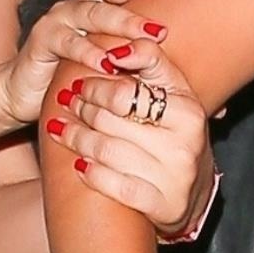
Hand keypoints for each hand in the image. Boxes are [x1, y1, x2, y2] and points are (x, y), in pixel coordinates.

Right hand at [0, 0, 189, 127]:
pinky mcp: (42, 40)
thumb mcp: (119, 60)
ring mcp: (61, 17)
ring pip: (97, 13)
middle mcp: (84, 0)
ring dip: (125, 23)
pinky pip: (68, 43)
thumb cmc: (78, 74)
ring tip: (153, 33)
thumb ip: (152, 58)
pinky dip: (88, 53)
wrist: (21, 89)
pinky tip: (106, 63)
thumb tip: (208, 75)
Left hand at [48, 64, 214, 238]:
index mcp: (187, 109)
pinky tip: (77, 165)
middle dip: (82, 109)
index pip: (127, 91)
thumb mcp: (174, 94)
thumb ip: (150, 62)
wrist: (193, 192)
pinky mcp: (161, 205)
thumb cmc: (175, 134)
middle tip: (66, 102)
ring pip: (107, 151)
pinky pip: (116, 187)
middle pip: (112, 120)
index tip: (78, 82)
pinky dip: (92, 174)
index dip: (96, 86)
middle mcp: (184, 142)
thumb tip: (117, 48)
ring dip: (77, 139)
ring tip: (60, 128)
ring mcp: (173, 175)